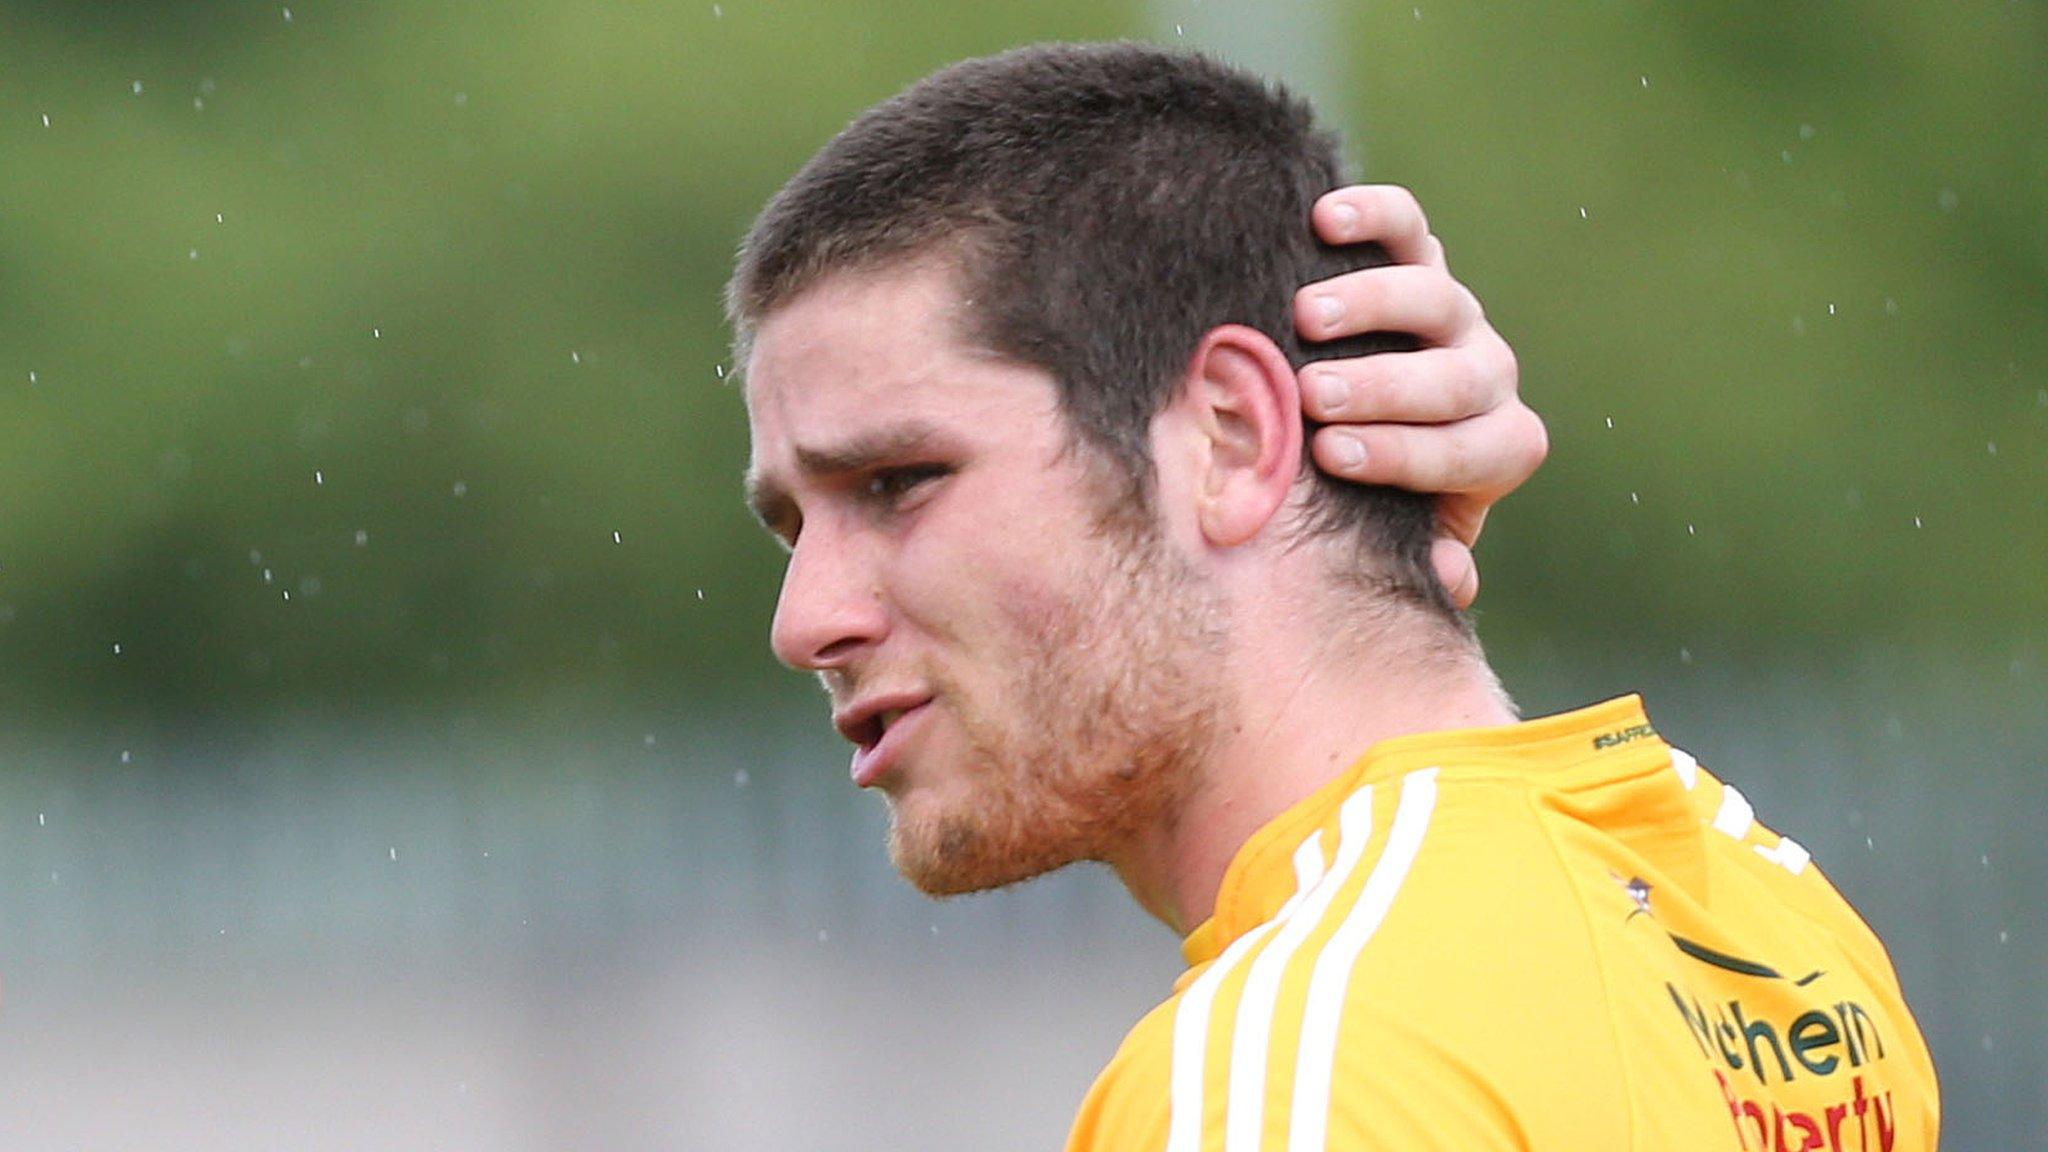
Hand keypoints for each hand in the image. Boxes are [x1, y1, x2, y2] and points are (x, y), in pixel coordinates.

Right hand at [1292, 185, 1546, 608]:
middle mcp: (1486, 375)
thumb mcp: (1403, 535)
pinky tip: (1323, 220)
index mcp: (1494, 447)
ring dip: (1372, 305)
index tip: (1331, 456)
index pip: (1469, 451)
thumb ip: (1420, 557)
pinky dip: (1372, 216)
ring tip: (1306, 317)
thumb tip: (1448, 574)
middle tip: (1315, 396)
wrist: (1367, 418)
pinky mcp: (1419, 254)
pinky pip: (1408, 225)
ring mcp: (1455, 312)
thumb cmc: (1374, 495)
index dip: (1404, 454)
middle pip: (1456, 377)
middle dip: (1384, 388)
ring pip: (1435, 294)